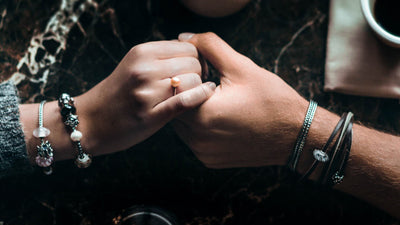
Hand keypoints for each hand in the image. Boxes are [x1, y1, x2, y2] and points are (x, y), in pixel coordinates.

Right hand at [73, 40, 215, 155]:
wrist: (89, 121)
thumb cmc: (118, 93)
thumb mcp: (134, 64)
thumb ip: (162, 57)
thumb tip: (194, 53)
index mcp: (141, 53)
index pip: (188, 47)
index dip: (196, 59)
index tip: (193, 70)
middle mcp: (144, 69)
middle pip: (193, 63)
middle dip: (198, 73)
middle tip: (192, 84)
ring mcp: (146, 92)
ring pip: (193, 81)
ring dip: (196, 89)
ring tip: (188, 95)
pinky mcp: (150, 115)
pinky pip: (185, 101)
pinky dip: (199, 97)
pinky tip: (205, 95)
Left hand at [173, 32, 309, 167]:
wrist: (296, 135)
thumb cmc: (272, 100)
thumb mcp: (241, 66)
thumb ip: (209, 47)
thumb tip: (185, 38)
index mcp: (202, 115)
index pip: (174, 88)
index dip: (188, 76)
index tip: (206, 74)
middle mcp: (197, 139)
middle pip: (176, 107)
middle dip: (188, 93)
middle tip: (212, 87)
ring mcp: (203, 153)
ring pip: (182, 124)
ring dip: (192, 110)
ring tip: (218, 103)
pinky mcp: (210, 160)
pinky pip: (194, 139)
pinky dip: (200, 127)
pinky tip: (221, 119)